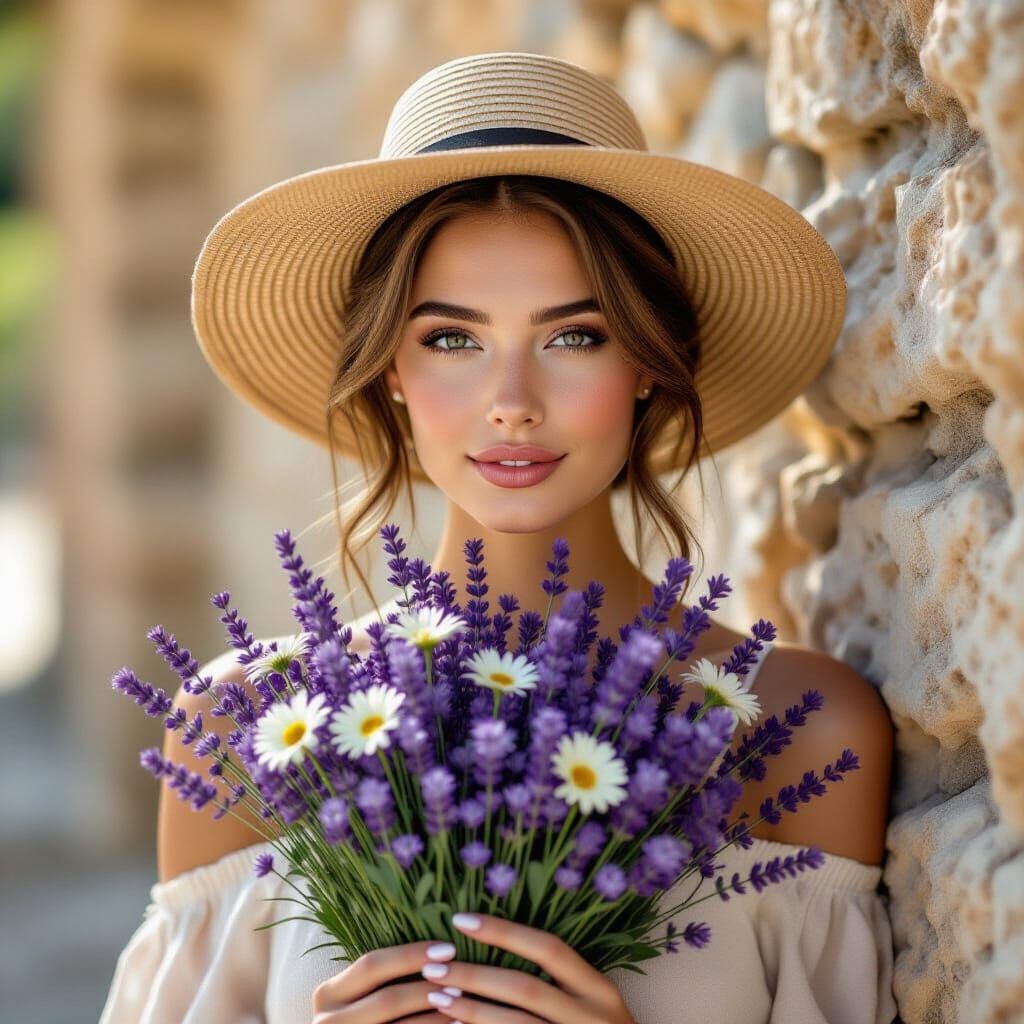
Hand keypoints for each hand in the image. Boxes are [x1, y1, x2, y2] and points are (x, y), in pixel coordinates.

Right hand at [312, 938, 463, 1022]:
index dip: (411, 955)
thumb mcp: (356, 997)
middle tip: (461, 981)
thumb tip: (434, 951)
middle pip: (387, 999)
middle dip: (426, 989)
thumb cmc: (360, 1016)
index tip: (448, 947)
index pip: (372, 965)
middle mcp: (328, 1021)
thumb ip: (379, 978)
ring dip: (435, 1018)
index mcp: (328, 993)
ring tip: (463, 1006)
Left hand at [418, 912, 636, 1022]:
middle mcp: (593, 1017)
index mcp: (600, 990)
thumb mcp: (593, 1007)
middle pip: (526, 988)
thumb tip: (494, 953)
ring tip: (436, 998)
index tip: (460, 918)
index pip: (549, 948)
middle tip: (433, 965)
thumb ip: (559, 984)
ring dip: (472, 1011)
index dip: (504, 932)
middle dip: (475, 975)